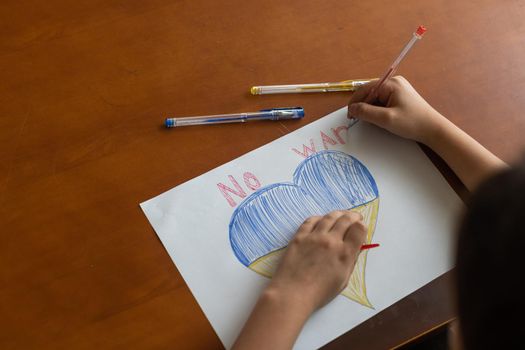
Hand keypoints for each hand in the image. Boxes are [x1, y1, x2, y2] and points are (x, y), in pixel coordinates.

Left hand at [232, 211, 366, 349]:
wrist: (292, 293)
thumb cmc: (319, 293)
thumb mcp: (343, 280)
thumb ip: (350, 261)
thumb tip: (355, 247)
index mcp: (345, 254)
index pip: (359, 230)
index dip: (362, 227)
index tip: (360, 228)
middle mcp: (331, 241)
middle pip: (345, 219)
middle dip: (353, 216)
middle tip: (354, 217)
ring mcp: (314, 237)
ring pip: (329, 217)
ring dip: (338, 214)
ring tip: (341, 215)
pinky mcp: (299, 236)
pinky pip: (310, 221)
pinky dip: (319, 218)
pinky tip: (321, 220)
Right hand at [347, 76, 446, 144]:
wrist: (433, 129)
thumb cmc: (412, 123)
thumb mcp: (386, 119)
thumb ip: (366, 112)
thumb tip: (352, 108)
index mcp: (391, 83)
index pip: (365, 89)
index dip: (355, 102)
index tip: (350, 116)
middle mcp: (393, 82)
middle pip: (369, 92)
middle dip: (362, 105)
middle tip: (358, 120)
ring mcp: (397, 89)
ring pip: (375, 97)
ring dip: (370, 108)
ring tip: (370, 120)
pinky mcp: (399, 96)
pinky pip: (382, 100)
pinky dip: (377, 109)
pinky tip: (379, 118)